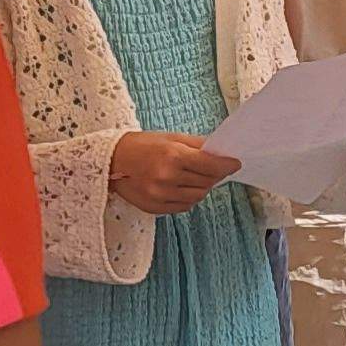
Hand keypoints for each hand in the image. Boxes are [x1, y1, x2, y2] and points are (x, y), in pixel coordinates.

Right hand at [115, 133, 242, 215]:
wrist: (110, 161)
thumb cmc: (141, 145)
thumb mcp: (171, 138)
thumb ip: (198, 146)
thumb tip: (221, 153)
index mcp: (172, 156)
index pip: (211, 165)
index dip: (227, 165)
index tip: (235, 164)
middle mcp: (167, 177)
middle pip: (207, 182)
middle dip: (214, 175)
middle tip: (213, 168)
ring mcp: (160, 195)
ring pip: (198, 196)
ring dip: (202, 187)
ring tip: (195, 177)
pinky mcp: (155, 208)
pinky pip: (184, 206)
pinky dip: (189, 197)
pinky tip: (182, 187)